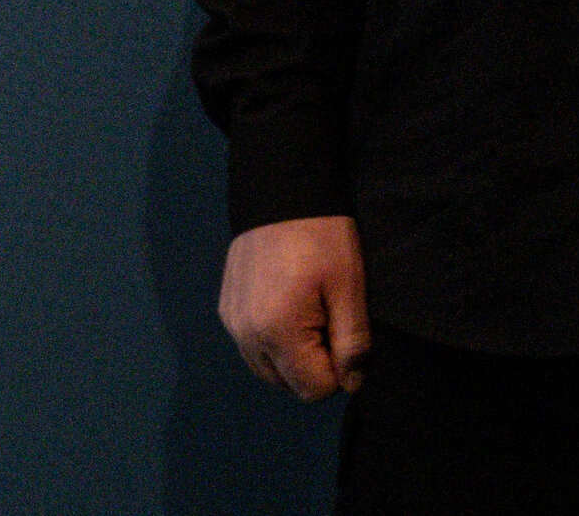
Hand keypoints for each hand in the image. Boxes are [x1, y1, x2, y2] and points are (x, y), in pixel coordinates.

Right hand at [220, 214, 368, 400]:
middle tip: (327, 321)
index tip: (343, 334)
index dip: (338, 370)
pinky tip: (286, 306)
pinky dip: (272, 341)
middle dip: (313, 366)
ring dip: (292, 357)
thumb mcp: (348, 288)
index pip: (313, 389)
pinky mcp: (226, 308)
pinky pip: (251, 346)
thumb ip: (352, 344)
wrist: (279, 189)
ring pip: (267, 369)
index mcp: (276, 332)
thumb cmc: (321, 237)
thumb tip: (351, 382)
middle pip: (287, 384)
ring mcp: (231, 321)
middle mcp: (245, 334)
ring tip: (308, 314)